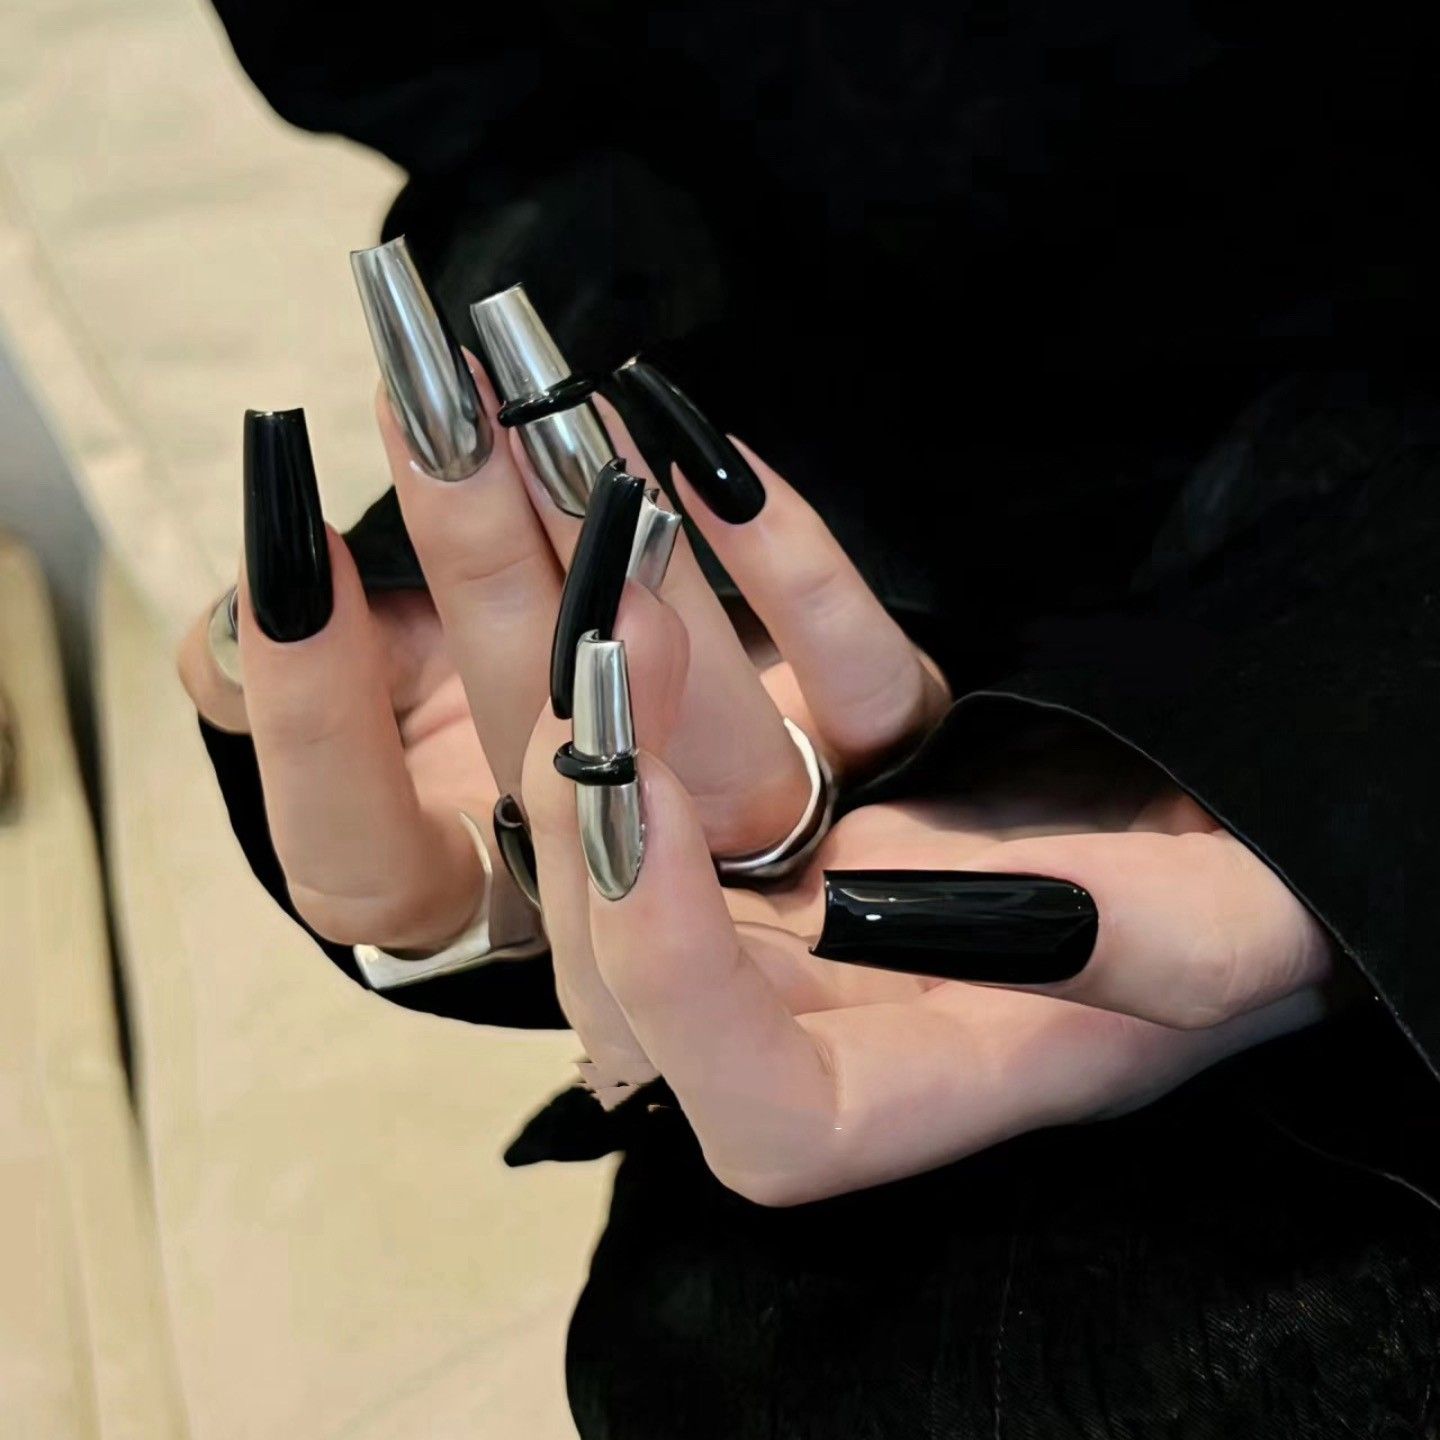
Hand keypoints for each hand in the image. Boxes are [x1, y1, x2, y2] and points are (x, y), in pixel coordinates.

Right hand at [175, 254, 946, 959]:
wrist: (683, 706)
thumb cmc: (492, 692)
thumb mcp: (374, 693)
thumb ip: (288, 686)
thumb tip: (243, 631)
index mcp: (470, 882)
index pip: (364, 864)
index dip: (319, 733)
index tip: (297, 563)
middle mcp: (608, 879)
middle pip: (548, 767)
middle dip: (482, 578)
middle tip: (445, 414)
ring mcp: (757, 834)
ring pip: (711, 747)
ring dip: (631, 575)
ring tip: (573, 420)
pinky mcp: (874, 757)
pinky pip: (862, 692)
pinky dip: (800, 582)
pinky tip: (725, 473)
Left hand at [526, 459, 1334, 1207]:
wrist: (1283, 787)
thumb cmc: (1300, 887)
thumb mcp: (1241, 927)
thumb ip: (1100, 949)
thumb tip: (876, 907)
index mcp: (947, 1073)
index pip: (765, 1113)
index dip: (676, 990)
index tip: (641, 811)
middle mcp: (859, 991)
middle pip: (658, 956)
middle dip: (599, 797)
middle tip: (606, 636)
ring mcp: (839, 872)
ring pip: (680, 805)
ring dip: (635, 674)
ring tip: (616, 522)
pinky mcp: (856, 769)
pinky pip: (776, 694)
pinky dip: (758, 595)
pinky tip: (726, 478)